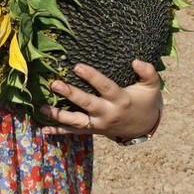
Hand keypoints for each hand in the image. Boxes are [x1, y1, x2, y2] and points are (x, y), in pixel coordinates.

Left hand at [39, 59, 161, 139]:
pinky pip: (75, 132)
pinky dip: (60, 131)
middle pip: (87, 104)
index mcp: (121, 100)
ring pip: (77, 121)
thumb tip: (136, 61)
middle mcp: (108, 113)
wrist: (144, 127)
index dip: (92, 77)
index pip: (105, 87)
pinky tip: (44, 129)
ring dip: (59, 115)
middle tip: (55, 84)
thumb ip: (148, 73)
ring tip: (42, 108)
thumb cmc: (146, 102)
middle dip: (70, 94)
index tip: (77, 66)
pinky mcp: (94, 130)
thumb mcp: (152, 87)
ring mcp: (99, 124)